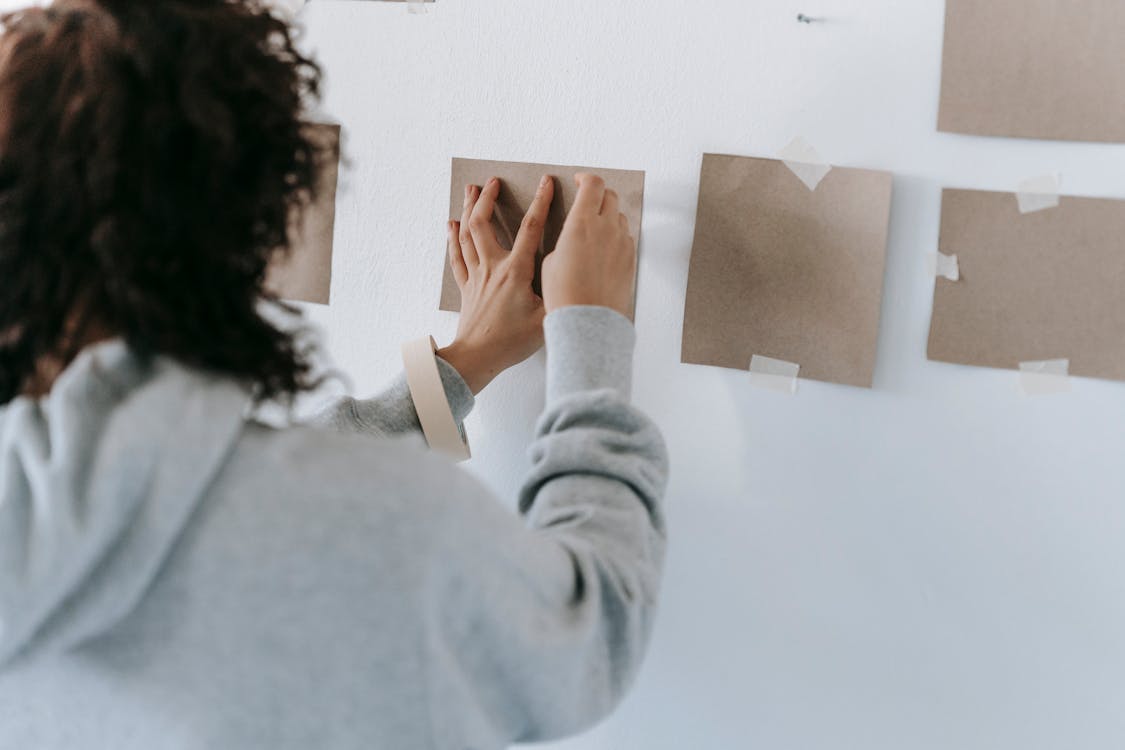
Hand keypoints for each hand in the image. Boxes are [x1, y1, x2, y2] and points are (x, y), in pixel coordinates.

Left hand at [437, 176, 552, 394]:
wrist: (478, 357)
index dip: (540, 202)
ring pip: (467, 234)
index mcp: (516, 271)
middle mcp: (493, 268)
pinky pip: (457, 256)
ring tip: (471, 190)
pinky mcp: (466, 287)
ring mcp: (476, 276)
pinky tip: (451, 224)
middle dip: (488, 198)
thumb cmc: (511, 341)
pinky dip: (453, 238)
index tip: (546, 182)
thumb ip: (559, 293)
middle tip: (493, 181)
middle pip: (483, 223)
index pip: (530, 228)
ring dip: (468, 209)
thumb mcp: (546, 318)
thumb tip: (573, 275)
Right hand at [541, 173, 635, 318]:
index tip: (579, 181)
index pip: (593, 184)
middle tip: (587, 201)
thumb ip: (567, 239)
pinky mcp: (631, 259)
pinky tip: (603, 251)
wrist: (588, 320)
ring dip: (608, 216)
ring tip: (594, 229)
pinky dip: (616, 237)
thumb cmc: (564, 294)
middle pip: (610, 196)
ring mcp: (622, 243)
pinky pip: (625, 238)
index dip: (586, 178)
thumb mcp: (551, 261)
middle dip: (598, 194)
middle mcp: (607, 228)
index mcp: (582, 223)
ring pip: (619, 216)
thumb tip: (575, 237)